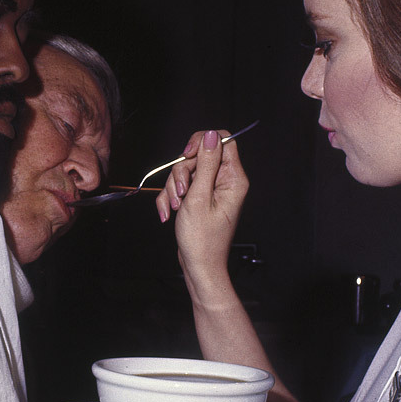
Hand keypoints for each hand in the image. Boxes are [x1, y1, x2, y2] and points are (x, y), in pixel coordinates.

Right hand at [155, 130, 248, 278]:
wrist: (198, 266)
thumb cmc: (202, 239)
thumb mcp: (199, 197)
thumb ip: (206, 163)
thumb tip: (210, 136)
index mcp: (233, 178)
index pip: (222, 140)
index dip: (202, 142)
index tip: (187, 155)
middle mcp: (225, 181)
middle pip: (199, 156)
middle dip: (182, 172)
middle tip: (181, 192)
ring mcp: (211, 190)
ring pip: (186, 171)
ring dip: (173, 187)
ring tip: (175, 208)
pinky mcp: (199, 197)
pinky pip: (180, 186)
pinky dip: (169, 197)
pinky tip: (167, 213)